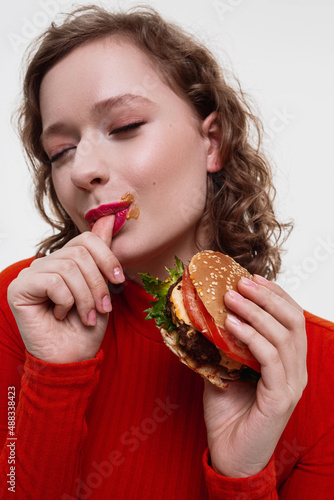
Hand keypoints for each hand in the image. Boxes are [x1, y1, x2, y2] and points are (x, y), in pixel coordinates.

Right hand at [7, 215, 123, 363]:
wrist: (73, 358)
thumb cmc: (87, 326)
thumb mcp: (102, 287)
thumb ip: (101, 253)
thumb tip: (107, 217)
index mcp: (65, 261)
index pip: (86, 240)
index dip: (106, 257)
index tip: (118, 279)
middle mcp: (46, 264)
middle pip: (79, 254)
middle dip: (97, 284)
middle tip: (103, 308)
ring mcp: (30, 274)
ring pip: (68, 268)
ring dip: (85, 297)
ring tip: (87, 316)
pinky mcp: (19, 288)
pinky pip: (53, 281)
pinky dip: (66, 301)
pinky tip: (62, 316)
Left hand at [203, 275, 306, 477]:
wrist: (230, 455)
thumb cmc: (228, 413)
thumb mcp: (224, 368)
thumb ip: (223, 344)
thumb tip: (204, 314)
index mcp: (288, 361)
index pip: (292, 318)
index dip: (274, 294)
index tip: (250, 277)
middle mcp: (296, 370)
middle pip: (293, 321)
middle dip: (267, 296)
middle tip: (240, 282)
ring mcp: (291, 384)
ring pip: (283, 336)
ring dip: (256, 311)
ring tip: (231, 297)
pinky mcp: (280, 399)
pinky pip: (271, 359)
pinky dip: (252, 337)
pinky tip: (232, 324)